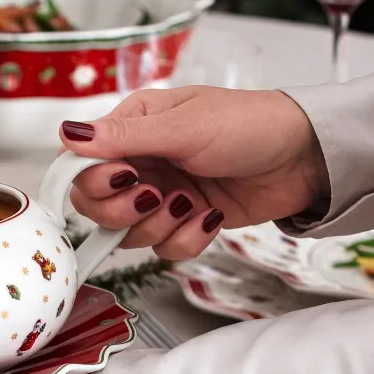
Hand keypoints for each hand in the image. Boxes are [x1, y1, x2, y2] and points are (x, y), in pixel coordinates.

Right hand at [61, 86, 326, 259]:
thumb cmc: (250, 125)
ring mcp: (162, 195)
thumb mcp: (184, 126)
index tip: (123, 179)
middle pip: (97, 207)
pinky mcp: (185, 222)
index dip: (92, 182)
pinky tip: (209, 217)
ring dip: (160, 226)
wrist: (306, 158)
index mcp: (131, 129)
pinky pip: (164, 249)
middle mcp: (140, 163)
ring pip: (129, 233)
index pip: (80, 166)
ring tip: (191, 204)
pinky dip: (186, 239)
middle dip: (125, 210)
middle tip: (157, 195)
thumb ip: (124, 136)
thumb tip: (66, 133)